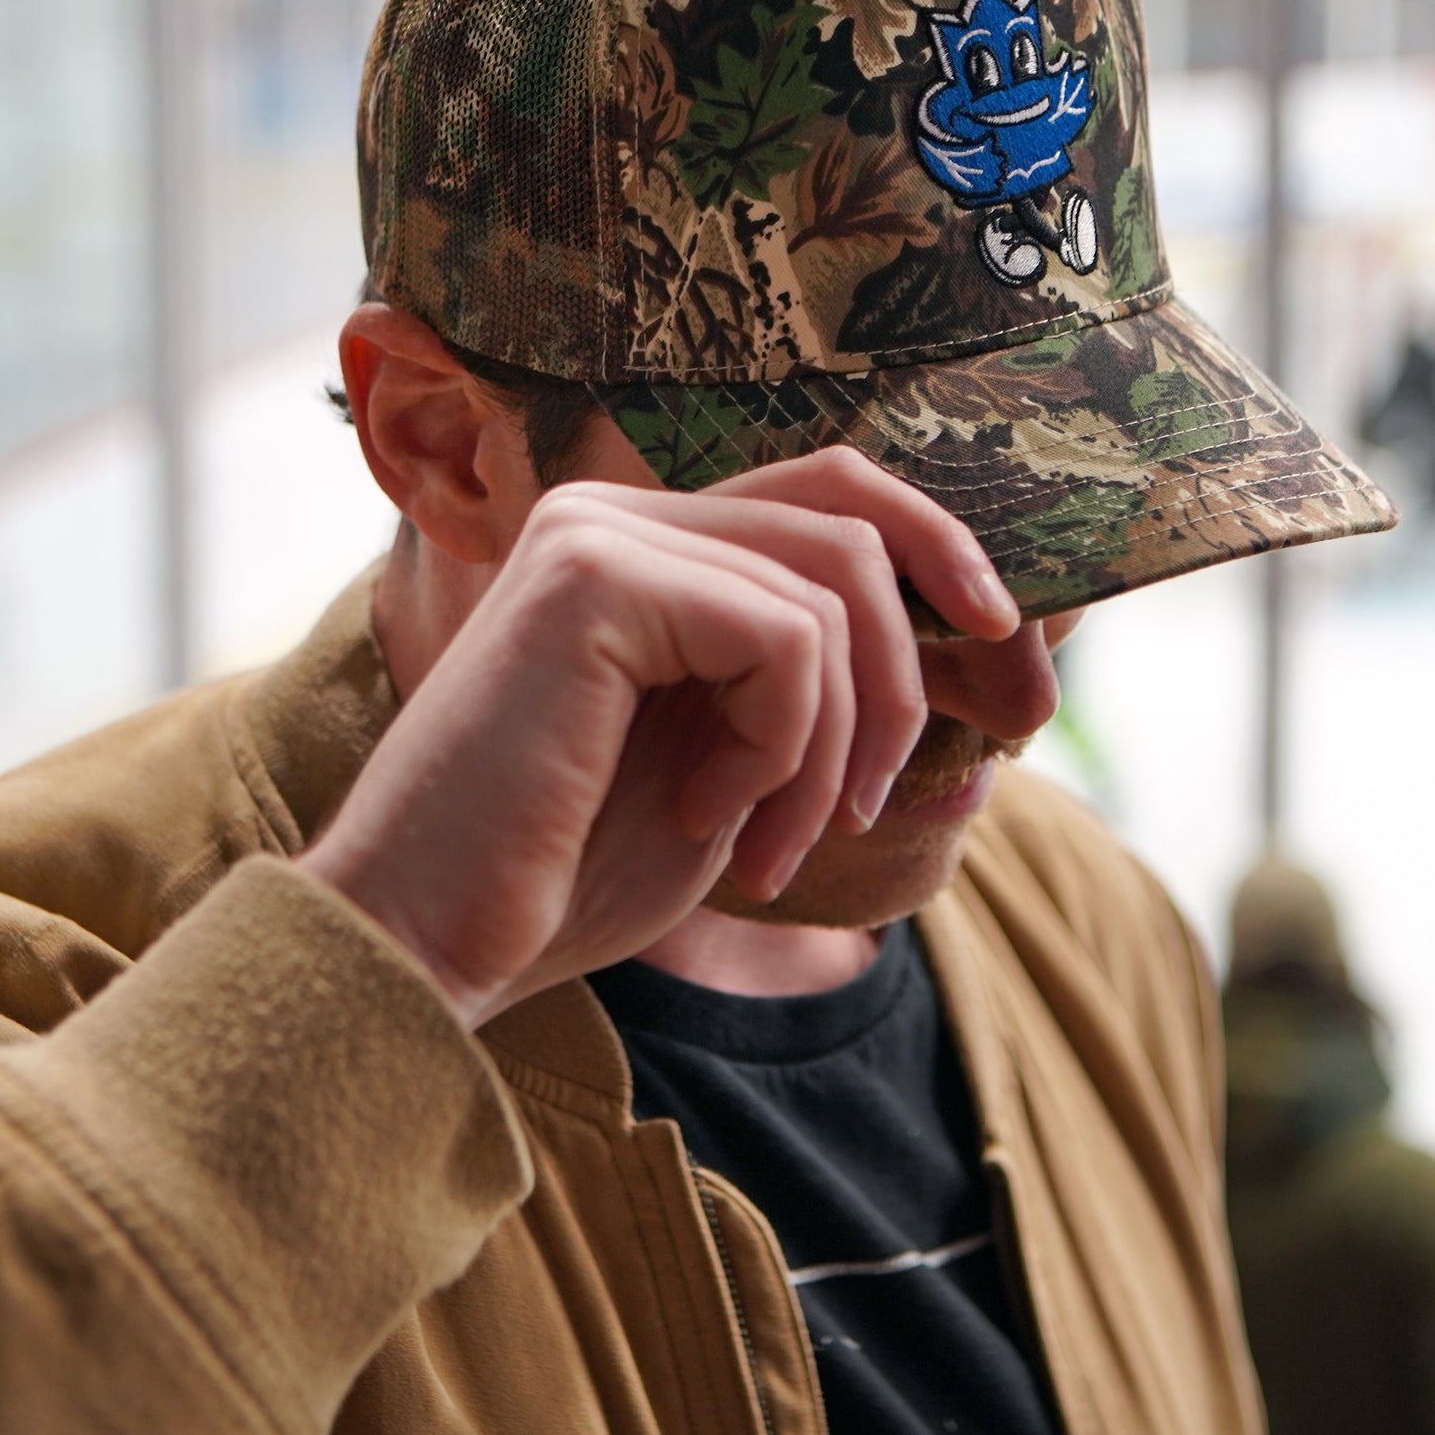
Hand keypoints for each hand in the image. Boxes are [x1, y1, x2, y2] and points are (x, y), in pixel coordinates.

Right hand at [296, 450, 1016, 1026]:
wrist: (426, 943)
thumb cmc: (566, 874)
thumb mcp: (730, 764)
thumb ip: (805, 682)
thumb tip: (975, 631)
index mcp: (644, 545)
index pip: (830, 491)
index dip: (939, 548)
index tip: (1008, 646)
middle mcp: (618, 512)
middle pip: (849, 517)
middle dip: (910, 666)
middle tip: (874, 804)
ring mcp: (602, 530)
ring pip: (832, 592)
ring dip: (838, 743)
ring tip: (770, 841)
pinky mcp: (596, 573)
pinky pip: (784, 639)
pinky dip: (785, 748)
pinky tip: (708, 815)